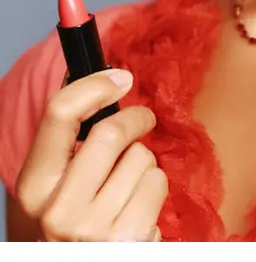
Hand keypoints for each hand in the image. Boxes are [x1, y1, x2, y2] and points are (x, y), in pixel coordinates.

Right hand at [14, 68, 167, 240]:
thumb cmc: (80, 217)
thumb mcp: (60, 183)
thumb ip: (72, 140)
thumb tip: (104, 79)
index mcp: (34, 186)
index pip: (59, 114)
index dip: (94, 86)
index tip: (120, 78)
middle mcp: (58, 210)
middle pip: (110, 132)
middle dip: (135, 118)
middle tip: (142, 120)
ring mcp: (94, 228)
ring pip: (141, 157)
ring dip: (144, 161)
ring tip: (130, 182)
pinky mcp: (130, 239)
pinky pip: (158, 182)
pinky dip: (156, 185)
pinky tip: (139, 204)